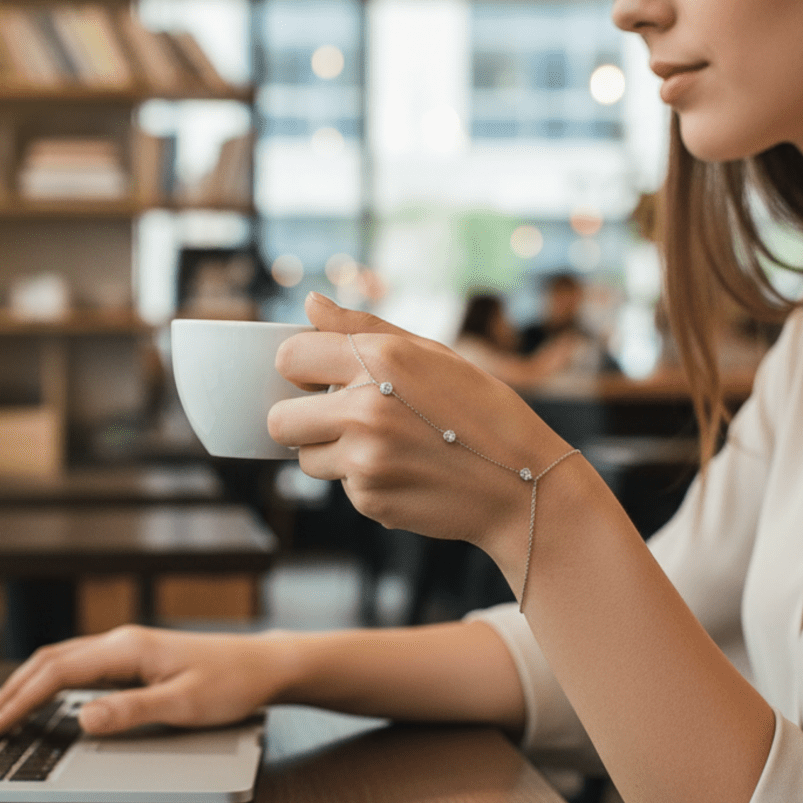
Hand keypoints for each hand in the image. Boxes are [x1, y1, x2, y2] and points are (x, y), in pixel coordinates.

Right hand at [0, 625, 293, 736]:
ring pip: (63, 660)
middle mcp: (122, 642)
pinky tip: (46, 698)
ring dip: (29, 684)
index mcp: (127, 648)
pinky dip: (52, 682)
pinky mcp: (136, 658)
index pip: (58, 672)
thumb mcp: (183, 704)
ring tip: (2, 710)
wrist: (264, 666)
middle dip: (13, 691)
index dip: (21, 700)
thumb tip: (82, 718)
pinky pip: (81, 666)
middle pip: (51, 661)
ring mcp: (128, 648)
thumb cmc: (232, 683)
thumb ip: (131, 711)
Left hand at [269, 294, 570, 562]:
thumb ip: (362, 327)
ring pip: (306, 459)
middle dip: (301, 420)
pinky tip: (406, 472)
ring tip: (386, 447)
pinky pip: (342, 487)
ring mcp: (365, 460)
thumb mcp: (430, 353)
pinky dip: (364, 481)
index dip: (301, 368)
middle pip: (280, 420)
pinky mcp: (370, 500)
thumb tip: (309, 302)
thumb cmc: (480, 410)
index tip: (319, 378)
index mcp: (379, 360)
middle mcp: (365, 409)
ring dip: (332, 454)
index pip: (289, 357)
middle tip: (339, 419)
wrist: (523, 483)